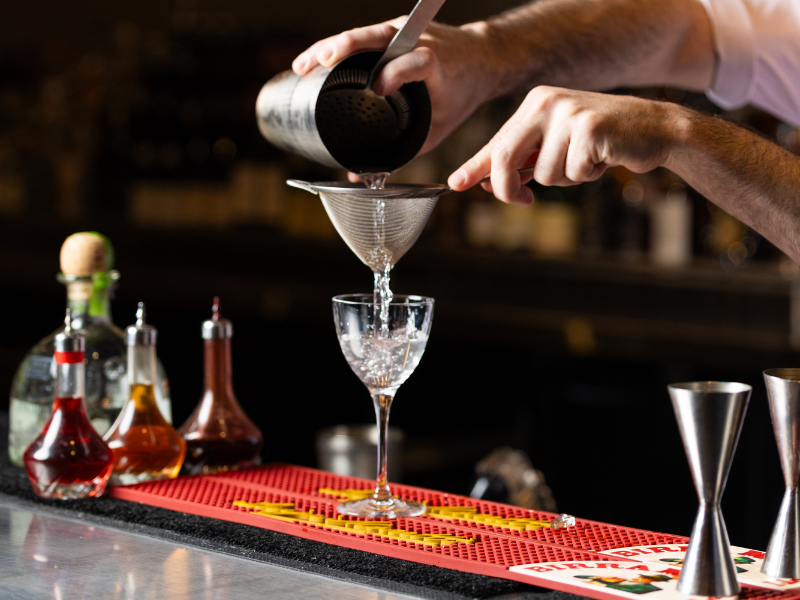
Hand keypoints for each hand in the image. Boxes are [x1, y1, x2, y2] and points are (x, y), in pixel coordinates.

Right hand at [292, 19, 498, 153]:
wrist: (481, 57)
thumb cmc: (459, 94)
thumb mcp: (438, 127)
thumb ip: (405, 149)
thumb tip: (366, 175)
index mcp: (435, 65)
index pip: (415, 62)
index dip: (396, 73)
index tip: (378, 89)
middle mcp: (417, 42)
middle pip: (379, 37)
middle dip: (348, 46)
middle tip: (321, 62)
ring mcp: (402, 33)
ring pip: (364, 34)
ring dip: (331, 45)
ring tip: (303, 65)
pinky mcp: (392, 32)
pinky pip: (361, 37)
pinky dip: (335, 46)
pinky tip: (315, 58)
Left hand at [448, 87, 676, 204]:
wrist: (653, 128)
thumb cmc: (601, 140)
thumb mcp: (555, 145)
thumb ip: (523, 159)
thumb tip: (485, 179)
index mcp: (534, 104)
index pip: (498, 141)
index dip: (476, 166)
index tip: (457, 184)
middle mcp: (547, 103)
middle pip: (506, 157)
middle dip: (509, 188)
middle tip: (525, 200)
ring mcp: (568, 113)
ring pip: (544, 173)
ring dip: (566, 178)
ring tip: (586, 160)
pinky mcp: (589, 128)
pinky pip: (572, 173)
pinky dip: (587, 176)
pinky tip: (602, 158)